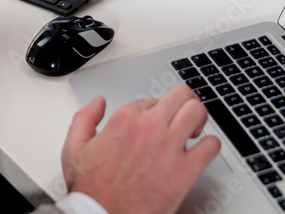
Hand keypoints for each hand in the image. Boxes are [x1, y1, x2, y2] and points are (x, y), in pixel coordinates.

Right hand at [61, 85, 220, 213]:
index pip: (152, 99)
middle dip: (183, 102)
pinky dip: (210, 146)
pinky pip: (211, 146)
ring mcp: (169, 148)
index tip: (154, 123)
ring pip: (197, 112)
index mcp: (125, 119)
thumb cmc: (91, 189)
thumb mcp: (74, 147)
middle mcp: (149, 128)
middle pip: (181, 95)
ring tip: (193, 130)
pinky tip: (200, 152)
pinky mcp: (184, 172)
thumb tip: (97, 102)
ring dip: (198, 118)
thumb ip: (84, 118)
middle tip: (182, 116)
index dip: (154, 110)